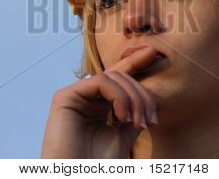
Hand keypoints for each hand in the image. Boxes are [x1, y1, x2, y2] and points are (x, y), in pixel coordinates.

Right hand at [40, 46, 158, 157]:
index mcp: (97, 104)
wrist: (79, 177)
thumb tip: (148, 98)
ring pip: (112, 76)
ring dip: (133, 97)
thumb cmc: (99, 163)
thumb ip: (133, 113)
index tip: (153, 53)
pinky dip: (118, 96)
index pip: (117, 77)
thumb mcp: (124, 135)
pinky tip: (122, 117)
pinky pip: (100, 81)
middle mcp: (85, 97)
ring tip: (139, 122)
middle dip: (142, 95)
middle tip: (151, 119)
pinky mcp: (65, 96)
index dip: (135, 63)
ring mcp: (74, 95)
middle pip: (120, 76)